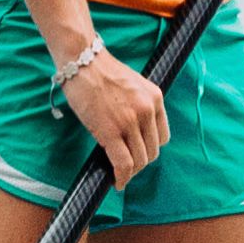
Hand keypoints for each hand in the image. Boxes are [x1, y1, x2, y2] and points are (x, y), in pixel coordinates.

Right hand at [58, 43, 169, 186]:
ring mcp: (130, 121)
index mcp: (155, 98)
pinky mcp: (111, 131)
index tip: (138, 154)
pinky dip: (122, 177)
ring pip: (139, 160)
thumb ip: (139, 105)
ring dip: (130, 172)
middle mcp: (147, 110)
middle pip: (151, 152)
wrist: (81, 60)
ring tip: (119, 174)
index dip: (149, 150)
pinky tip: (116, 182)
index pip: (162, 137)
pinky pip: (123, 163)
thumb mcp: (132, 85)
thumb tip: (135, 132)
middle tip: (126, 166)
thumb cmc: (100, 72)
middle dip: (139, 163)